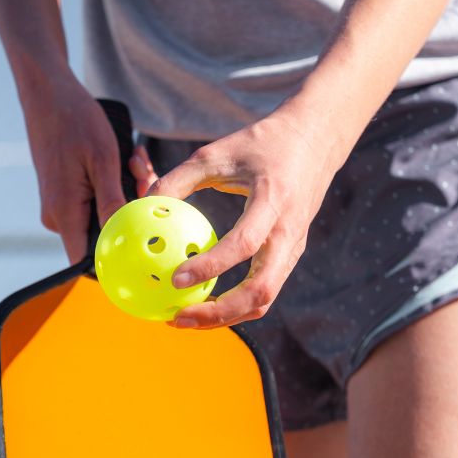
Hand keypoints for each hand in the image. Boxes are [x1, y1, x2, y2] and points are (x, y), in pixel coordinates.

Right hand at [20, 78, 126, 262]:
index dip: (112, 260)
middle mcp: (57, 215)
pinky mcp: (65, 194)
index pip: (83, 260)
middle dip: (129, 213)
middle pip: (100, 236)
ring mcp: (60, 205)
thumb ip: (112, 203)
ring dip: (125, 195)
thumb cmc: (75, 121)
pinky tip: (125, 160)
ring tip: (135, 161)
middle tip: (144, 177)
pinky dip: (114, 186)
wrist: (48, 94)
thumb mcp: (103, 159)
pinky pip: (95, 202)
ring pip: (102, 217)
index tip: (141, 246)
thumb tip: (122, 237)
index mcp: (64, 211)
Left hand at [147, 113, 339, 328]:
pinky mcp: (291, 255)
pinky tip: (202, 303)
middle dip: (219, 313)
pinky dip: (234, 305)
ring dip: (225, 317)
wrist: (317, 138)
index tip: (175, 279)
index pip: (244, 243)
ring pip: (264, 300)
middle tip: (177, 318)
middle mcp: (289, 232)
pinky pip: (263, 289)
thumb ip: (178, 179)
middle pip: (261, 291)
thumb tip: (140, 205)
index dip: (211, 266)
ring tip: (184, 319)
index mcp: (274, 202)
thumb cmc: (261, 143)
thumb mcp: (216, 152)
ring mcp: (294, 248)